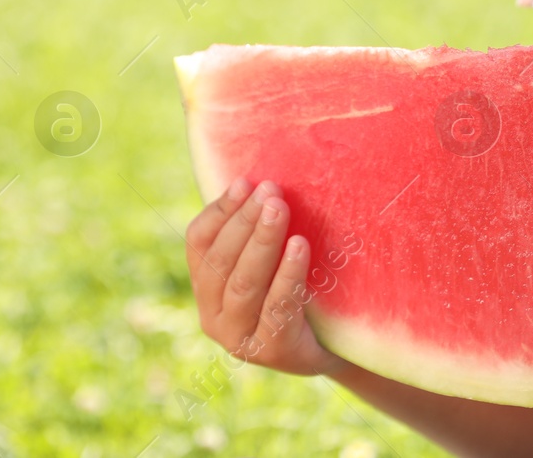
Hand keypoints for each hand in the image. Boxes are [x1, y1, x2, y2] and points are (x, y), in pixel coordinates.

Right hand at [185, 177, 351, 375]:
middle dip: (245, 221)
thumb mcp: (272, 260)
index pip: (198, 244)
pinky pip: (277, 307)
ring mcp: (239, 338)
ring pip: (243, 284)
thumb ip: (257, 232)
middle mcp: (213, 316)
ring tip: (280, 208)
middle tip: (270, 191)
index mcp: (206, 289)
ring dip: (262, 242)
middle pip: (221, 261)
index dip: (219, 211)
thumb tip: (261, 181)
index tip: (244, 182)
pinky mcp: (272, 351)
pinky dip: (287, 274)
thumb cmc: (300, 293)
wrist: (334, 348)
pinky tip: (300, 246)